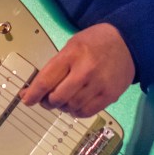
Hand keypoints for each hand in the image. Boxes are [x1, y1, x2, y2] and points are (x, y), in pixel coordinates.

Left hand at [19, 23, 134, 117]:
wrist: (128, 42)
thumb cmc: (95, 42)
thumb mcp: (72, 45)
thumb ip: (57, 66)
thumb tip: (38, 88)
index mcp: (71, 55)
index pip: (46, 80)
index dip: (33, 94)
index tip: (25, 99)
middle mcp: (84, 71)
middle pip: (57, 98)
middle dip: (47, 102)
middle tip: (47, 100)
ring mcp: (98, 85)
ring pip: (71, 107)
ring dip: (62, 107)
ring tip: (63, 101)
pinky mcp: (109, 96)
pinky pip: (86, 112)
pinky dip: (76, 112)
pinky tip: (75, 105)